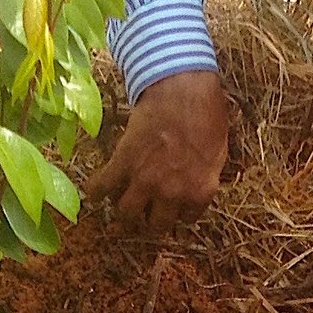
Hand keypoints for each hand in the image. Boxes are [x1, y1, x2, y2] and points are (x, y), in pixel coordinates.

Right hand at [89, 70, 227, 226]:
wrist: (182, 88)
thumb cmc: (207, 112)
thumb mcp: (219, 150)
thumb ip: (207, 172)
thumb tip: (200, 177)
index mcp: (200, 192)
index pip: (187, 218)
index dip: (179, 213)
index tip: (174, 208)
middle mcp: (172, 194)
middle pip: (156, 224)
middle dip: (151, 220)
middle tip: (146, 215)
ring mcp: (145, 180)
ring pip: (127, 212)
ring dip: (124, 213)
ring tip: (120, 209)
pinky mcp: (123, 163)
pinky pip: (103, 186)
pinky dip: (96, 192)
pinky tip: (93, 195)